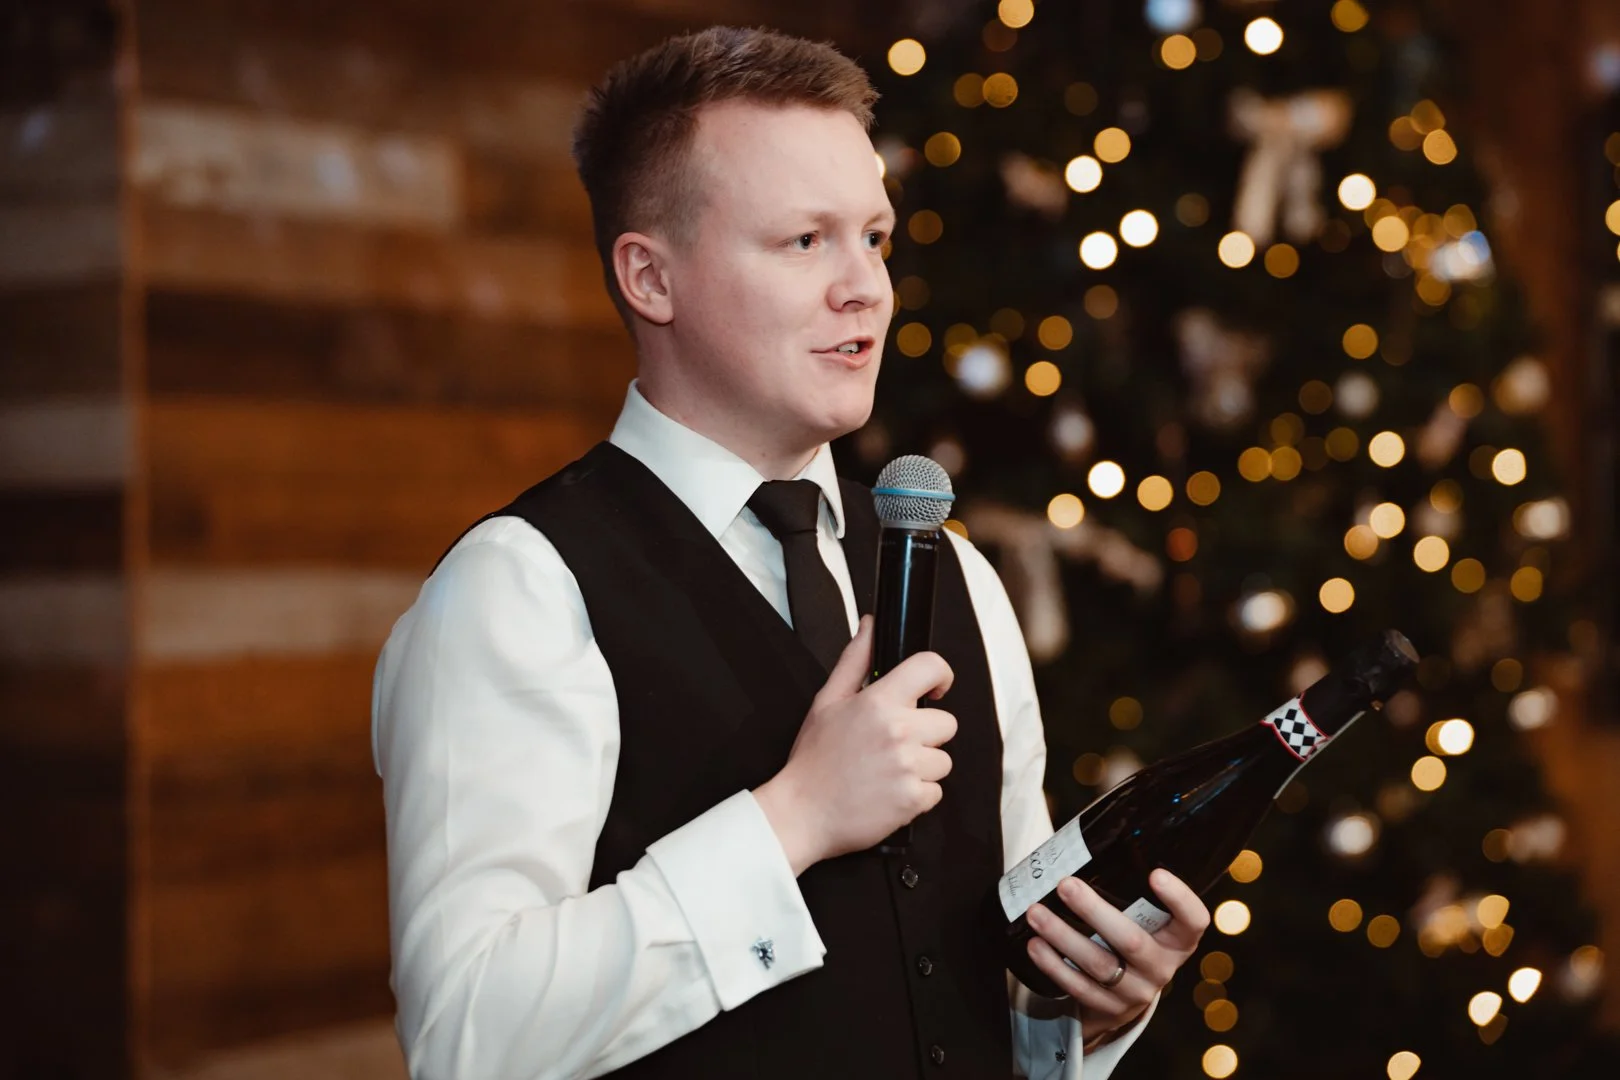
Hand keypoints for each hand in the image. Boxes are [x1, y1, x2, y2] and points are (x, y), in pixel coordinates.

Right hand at [755, 615, 956, 872]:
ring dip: (922, 767)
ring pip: (943, 760)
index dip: (940, 675)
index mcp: (878, 703)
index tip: (935, 689)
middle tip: (893, 744)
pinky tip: (889, 792)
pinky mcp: (913, 799)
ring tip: (887, 771)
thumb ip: (855, 660)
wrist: (801, 814)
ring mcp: (908, 767)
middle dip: (926, 733)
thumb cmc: (813, 761)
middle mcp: (898, 732)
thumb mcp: (827, 701)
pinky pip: (936, 791)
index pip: (930, 668)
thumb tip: (870, 626)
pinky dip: (917, 795)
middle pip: (947, 722)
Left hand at [1024, 869, 1209, 1043]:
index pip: (1194, 920)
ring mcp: (1137, 991)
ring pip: (1099, 964)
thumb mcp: (1144, 919)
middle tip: (1065, 885)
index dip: (1179, 899)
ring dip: (1063, 936)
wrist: (1124, 994)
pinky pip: (1078, 987)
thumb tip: (1094, 836)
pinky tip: (1035, 944)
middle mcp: (1163, 966)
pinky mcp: (1109, 1008)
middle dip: (1094, 911)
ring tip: (1036, 912)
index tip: (1155, 873)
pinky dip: (1053, 964)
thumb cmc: (1131, 935)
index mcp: (1179, 939)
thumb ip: (1130, 890)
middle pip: (1132, 941)